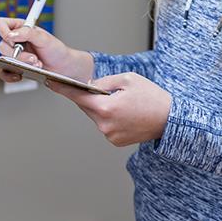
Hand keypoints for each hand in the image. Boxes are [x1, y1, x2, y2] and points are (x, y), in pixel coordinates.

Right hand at [0, 17, 93, 83]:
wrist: (63, 66)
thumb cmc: (55, 49)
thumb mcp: (44, 38)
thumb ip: (27, 33)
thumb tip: (10, 35)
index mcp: (19, 27)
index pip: (0, 24)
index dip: (2, 31)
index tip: (13, 39)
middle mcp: (14, 40)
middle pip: (1, 45)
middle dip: (18, 54)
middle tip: (34, 57)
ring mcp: (14, 54)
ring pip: (4, 59)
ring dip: (20, 63)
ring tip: (36, 64)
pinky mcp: (15, 67)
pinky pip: (4, 72)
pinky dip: (10, 75)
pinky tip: (20, 75)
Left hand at [47, 73, 171, 146]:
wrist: (170, 119)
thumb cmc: (152, 98)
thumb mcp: (128, 79)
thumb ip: (103, 82)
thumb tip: (89, 87)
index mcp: (106, 108)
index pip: (77, 97)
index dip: (63, 88)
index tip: (51, 82)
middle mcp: (105, 125)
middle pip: (87, 107)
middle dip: (93, 98)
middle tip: (111, 91)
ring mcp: (109, 135)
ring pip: (96, 116)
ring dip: (103, 108)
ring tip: (123, 103)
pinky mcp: (115, 141)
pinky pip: (105, 125)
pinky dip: (110, 118)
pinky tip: (125, 113)